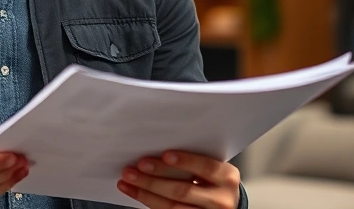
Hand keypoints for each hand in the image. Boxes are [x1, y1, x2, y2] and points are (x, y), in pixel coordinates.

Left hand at [117, 151, 239, 208]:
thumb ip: (194, 162)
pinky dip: (149, 202)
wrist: (224, 206)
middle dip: (154, 179)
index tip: (164, 155)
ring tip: (126, 181)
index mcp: (227, 177)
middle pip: (183, 190)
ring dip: (145, 193)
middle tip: (133, 169)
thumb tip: (156, 149)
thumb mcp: (212, 170)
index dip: (185, 161)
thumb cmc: (214, 181)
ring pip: (172, 206)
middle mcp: (221, 199)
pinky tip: (136, 193)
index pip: (206, 167)